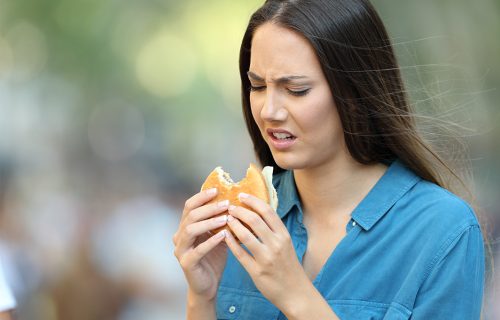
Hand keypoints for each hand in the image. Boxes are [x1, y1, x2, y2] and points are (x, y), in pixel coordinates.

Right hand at [173, 188, 229, 301]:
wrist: (208, 285)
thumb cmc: (214, 258)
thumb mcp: (218, 235)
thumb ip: (220, 221)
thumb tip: (236, 201)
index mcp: (185, 227)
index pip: (190, 206)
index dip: (202, 196)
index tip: (217, 189)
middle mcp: (179, 236)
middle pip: (190, 215)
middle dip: (209, 207)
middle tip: (227, 203)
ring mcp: (180, 250)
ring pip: (190, 230)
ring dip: (209, 222)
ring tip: (226, 217)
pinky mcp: (186, 263)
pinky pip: (198, 250)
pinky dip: (211, 241)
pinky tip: (224, 235)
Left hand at [225, 193, 307, 308]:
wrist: (296, 293)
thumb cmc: (288, 266)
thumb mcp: (286, 244)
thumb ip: (273, 230)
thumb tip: (257, 211)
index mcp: (284, 235)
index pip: (268, 211)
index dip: (253, 201)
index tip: (242, 195)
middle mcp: (276, 244)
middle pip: (255, 220)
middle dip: (240, 211)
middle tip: (230, 207)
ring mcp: (266, 258)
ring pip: (245, 235)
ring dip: (233, 224)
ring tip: (226, 219)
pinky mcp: (257, 271)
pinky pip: (240, 253)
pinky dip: (230, 242)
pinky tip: (224, 236)